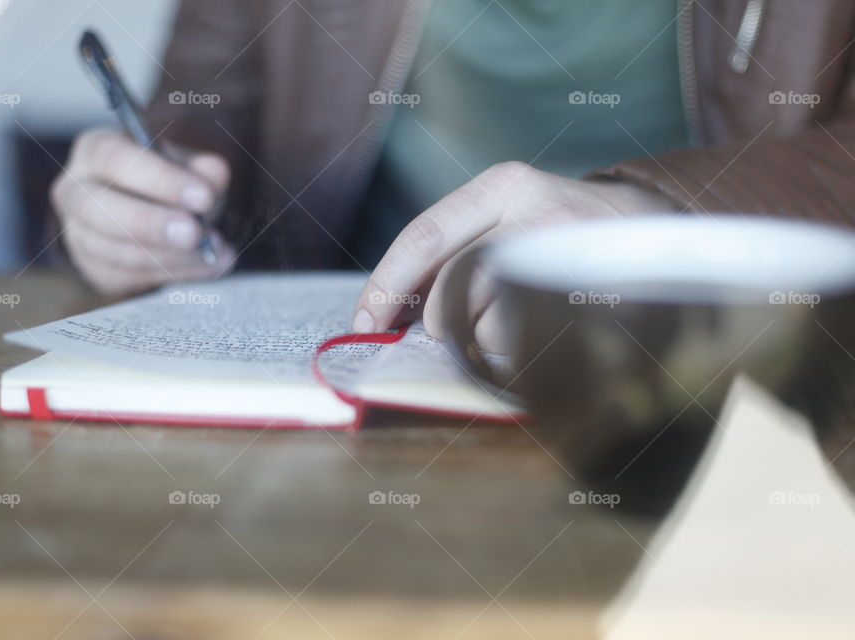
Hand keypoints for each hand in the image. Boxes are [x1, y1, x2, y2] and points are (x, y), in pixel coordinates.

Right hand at [51, 128, 236, 295]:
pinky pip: (134, 277)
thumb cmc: (165, 181)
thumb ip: (203, 168)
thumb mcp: (186, 165)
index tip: (204, 196)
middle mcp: (75, 191)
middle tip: (195, 233)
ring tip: (216, 249)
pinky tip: (210, 264)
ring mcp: (79, 235)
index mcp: (95, 152)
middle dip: (152, 225)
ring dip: (174, 256)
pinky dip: (178, 273)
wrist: (149, 212)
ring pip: (118, 252)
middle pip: (100, 210)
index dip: (161, 179)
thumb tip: (215, 176)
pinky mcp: (96, 269)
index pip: (116, 160)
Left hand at [353, 162, 676, 350]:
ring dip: (485, 342)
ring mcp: (567, 259)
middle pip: (448, 291)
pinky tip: (540, 332)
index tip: (365, 321)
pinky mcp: (589, 302)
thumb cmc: (564, 232)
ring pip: (484, 326)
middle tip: (456, 327)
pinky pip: (523, 349)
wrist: (660, 232)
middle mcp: (534, 213)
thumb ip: (456, 250)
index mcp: (504, 186)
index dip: (386, 285)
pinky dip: (515, 356)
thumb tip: (394, 311)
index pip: (423, 236)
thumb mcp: (511, 216)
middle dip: (441, 324)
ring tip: (518, 319)